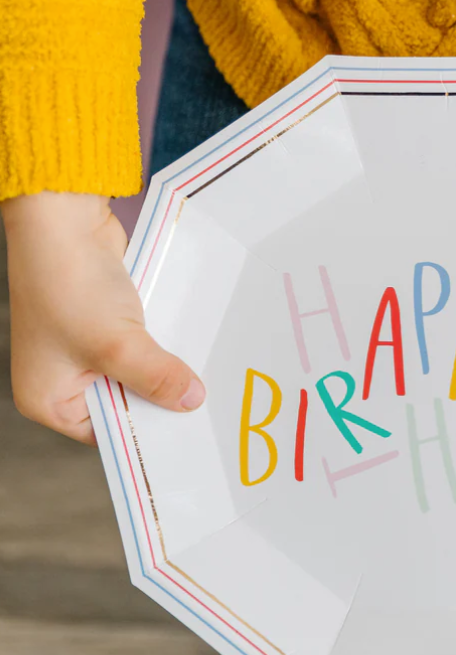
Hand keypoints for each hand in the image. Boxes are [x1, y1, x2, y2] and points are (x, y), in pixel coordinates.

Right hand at [2, 191, 205, 445]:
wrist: (63, 217)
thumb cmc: (70, 283)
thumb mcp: (117, 344)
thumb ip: (155, 378)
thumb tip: (191, 401)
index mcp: (48, 399)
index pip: (109, 434)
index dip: (147, 433)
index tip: (190, 436)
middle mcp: (63, 379)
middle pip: (126, 404)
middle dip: (161, 398)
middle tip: (207, 409)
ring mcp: (84, 349)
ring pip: (138, 372)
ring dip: (166, 368)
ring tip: (207, 381)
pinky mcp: (105, 323)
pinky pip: (142, 345)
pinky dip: (164, 345)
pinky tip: (194, 350)